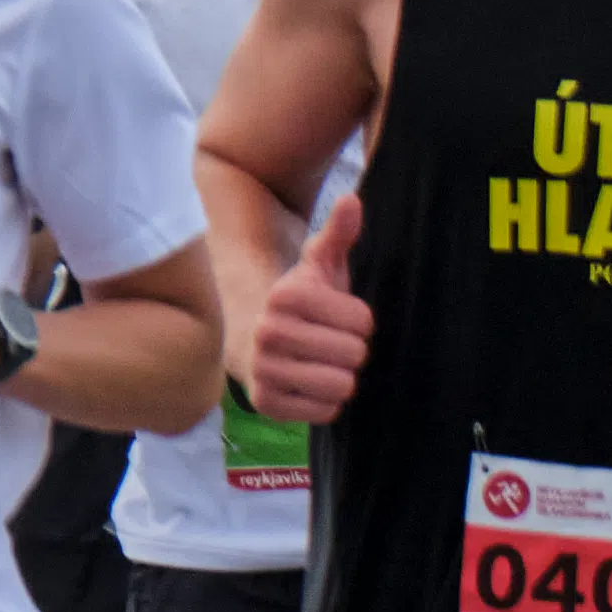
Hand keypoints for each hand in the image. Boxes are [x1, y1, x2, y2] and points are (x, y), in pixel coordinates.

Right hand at [247, 193, 368, 425]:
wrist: (249, 341)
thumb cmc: (299, 304)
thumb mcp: (318, 267)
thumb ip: (338, 234)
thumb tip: (352, 200)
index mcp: (283, 296)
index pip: (362, 321)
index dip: (359, 321)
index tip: (339, 319)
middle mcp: (267, 332)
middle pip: (354, 354)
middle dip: (351, 350)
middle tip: (330, 344)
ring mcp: (262, 370)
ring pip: (342, 385)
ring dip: (340, 377)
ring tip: (322, 365)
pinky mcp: (265, 403)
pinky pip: (326, 411)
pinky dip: (324, 402)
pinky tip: (309, 386)